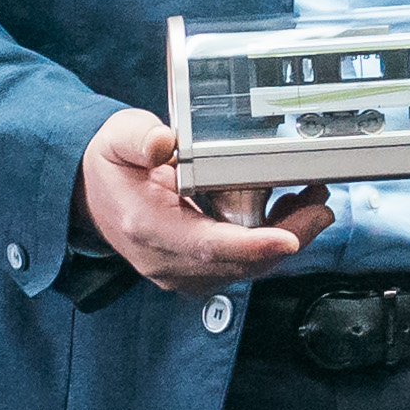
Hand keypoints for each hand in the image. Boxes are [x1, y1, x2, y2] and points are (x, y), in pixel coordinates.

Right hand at [79, 106, 333, 293]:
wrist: (89, 194)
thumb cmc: (110, 164)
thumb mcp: (117, 138)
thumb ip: (139, 138)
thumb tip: (163, 141)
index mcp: (148, 227)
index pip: (206, 246)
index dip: (253, 245)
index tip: (290, 238)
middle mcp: (166, 259)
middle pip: (238, 263)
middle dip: (288, 237)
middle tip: (320, 205)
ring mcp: (181, 271)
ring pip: (246, 268)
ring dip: (286, 239)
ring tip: (314, 202)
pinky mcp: (194, 271)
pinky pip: (241, 265)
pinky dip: (271, 244)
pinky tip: (290, 213)